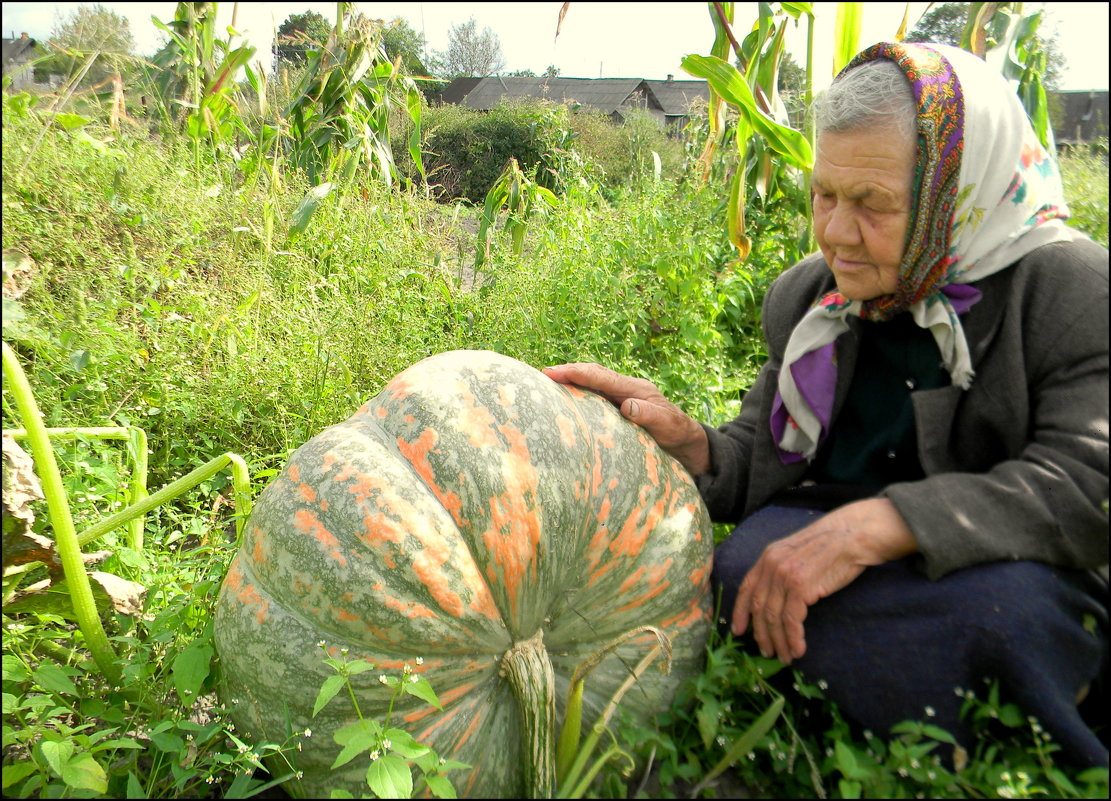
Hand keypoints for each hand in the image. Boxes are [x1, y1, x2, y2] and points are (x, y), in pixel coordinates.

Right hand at [542, 362, 710, 475]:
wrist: (690, 447)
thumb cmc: (680, 437)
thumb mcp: (668, 427)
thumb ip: (650, 416)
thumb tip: (627, 406)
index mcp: (635, 389)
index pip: (599, 376)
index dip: (575, 373)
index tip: (550, 373)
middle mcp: (626, 391)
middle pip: (592, 376)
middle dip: (567, 374)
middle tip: (539, 377)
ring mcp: (622, 400)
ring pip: (591, 387)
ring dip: (570, 386)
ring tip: (545, 389)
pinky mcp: (619, 412)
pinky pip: (595, 402)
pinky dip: (578, 400)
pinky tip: (565, 408)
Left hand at [732, 498, 916, 663]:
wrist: (852, 535)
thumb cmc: (831, 546)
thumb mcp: (797, 552)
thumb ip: (782, 569)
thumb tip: (776, 596)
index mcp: (768, 556)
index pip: (746, 587)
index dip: (739, 611)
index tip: (738, 630)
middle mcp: (771, 565)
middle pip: (758, 606)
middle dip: (760, 633)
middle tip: (766, 652)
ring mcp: (784, 575)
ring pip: (772, 617)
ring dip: (778, 641)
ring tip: (784, 657)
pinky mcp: (800, 586)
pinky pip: (791, 620)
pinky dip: (793, 638)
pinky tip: (798, 650)